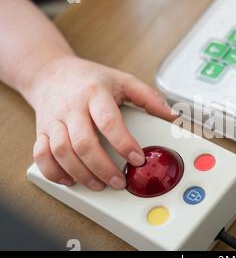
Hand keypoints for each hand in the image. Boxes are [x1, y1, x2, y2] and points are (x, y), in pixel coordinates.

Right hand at [27, 55, 174, 190]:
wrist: (50, 72)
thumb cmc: (90, 79)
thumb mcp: (123, 80)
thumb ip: (149, 98)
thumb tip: (173, 115)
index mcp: (95, 93)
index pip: (108, 121)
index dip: (123, 143)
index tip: (137, 159)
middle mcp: (72, 107)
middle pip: (83, 143)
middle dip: (103, 167)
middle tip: (120, 181)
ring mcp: (54, 120)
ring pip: (61, 152)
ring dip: (81, 173)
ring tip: (99, 184)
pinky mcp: (41, 130)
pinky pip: (41, 155)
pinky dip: (53, 172)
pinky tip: (70, 180)